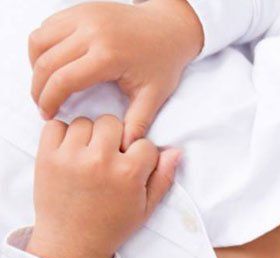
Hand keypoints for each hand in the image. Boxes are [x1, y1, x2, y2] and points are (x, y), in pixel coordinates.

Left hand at [28, 116, 181, 257]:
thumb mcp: (146, 207)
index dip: (140, 154)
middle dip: (114, 137)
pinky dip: (61, 134)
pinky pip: (54, 126)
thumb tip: (175, 151)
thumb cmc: (111, 225)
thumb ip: (162, 178)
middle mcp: (101, 160)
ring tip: (88, 155)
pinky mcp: (47, 157)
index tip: (131, 166)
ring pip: (84, 122)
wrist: (72, 243)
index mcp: (128, 173)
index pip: (144, 142)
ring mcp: (71, 157)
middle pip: (112, 123)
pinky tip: (69, 151)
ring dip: (88, 135)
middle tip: (109, 156)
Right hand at [29, 0, 203, 147]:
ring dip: (36, 65)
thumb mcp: (155, 94)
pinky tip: (53, 63)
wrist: (170, 28)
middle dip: (38, 88)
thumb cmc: (163, 62)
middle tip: (43, 104)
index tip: (48, 115)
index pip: (63, 80)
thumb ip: (138, 121)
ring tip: (46, 84)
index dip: (49, 100)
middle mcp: (92, 31)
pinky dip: (42, 46)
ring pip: (39, 42)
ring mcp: (84, 16)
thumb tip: (126, 147)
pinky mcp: (80, 8)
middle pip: (46, 62)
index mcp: (109, 55)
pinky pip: (47, 27)